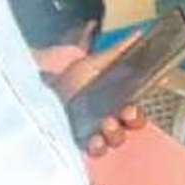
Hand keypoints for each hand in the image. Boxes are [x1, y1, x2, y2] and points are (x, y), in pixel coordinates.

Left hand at [49, 30, 152, 156]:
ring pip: (116, 139)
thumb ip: (117, 52)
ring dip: (114, 133)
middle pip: (130, 127)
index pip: (137, 111)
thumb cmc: (72, 78)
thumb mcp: (94, 63)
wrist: (44, 91)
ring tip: (105, 123)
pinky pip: (97, 150)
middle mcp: (112, 119)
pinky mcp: (83, 142)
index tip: (133, 107)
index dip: (139, 111)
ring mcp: (98, 132)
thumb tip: (138, 34)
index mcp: (119, 101)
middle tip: (124, 113)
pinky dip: (98, 146)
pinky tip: (93, 138)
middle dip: (130, 121)